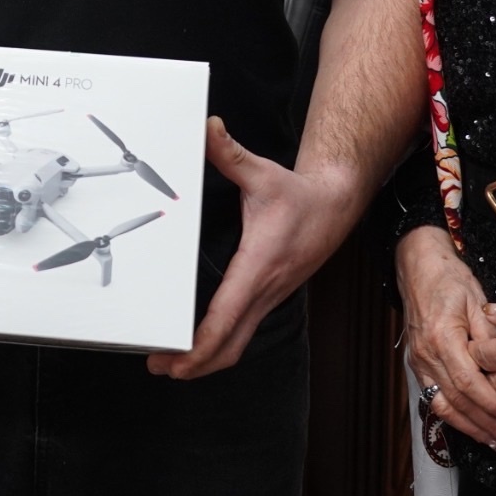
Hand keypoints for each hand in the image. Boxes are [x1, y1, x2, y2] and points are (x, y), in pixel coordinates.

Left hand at [148, 118, 357, 380]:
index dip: (200, 343)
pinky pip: (244, 332)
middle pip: (230, 345)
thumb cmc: (298, 194)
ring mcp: (269, 297)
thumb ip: (230, 153)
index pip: (226, 316)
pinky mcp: (269, 297)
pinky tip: (199, 345)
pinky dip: (220, 346)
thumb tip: (208, 128)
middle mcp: (265, 289)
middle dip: (195, 364)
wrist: (335, 205)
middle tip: (160, 368)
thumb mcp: (262, 171)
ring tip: (172, 365)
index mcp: (258, 265)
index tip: (177, 358)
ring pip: (238, 344)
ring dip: (206, 360)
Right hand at [394, 226, 495, 450]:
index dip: (492, 404)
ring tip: (495, 444)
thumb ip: (492, 337)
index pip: (469, 382)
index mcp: (442, 338)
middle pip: (457, 401)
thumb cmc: (449, 279)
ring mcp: (419, 362)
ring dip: (471, 428)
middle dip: (486, 425)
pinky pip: (435, 399)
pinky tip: (473, 427)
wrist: (418, 267)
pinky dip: (456, 417)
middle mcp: (426, 355)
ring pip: (443, 406)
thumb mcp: (478, 302)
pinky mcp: (418, 365)